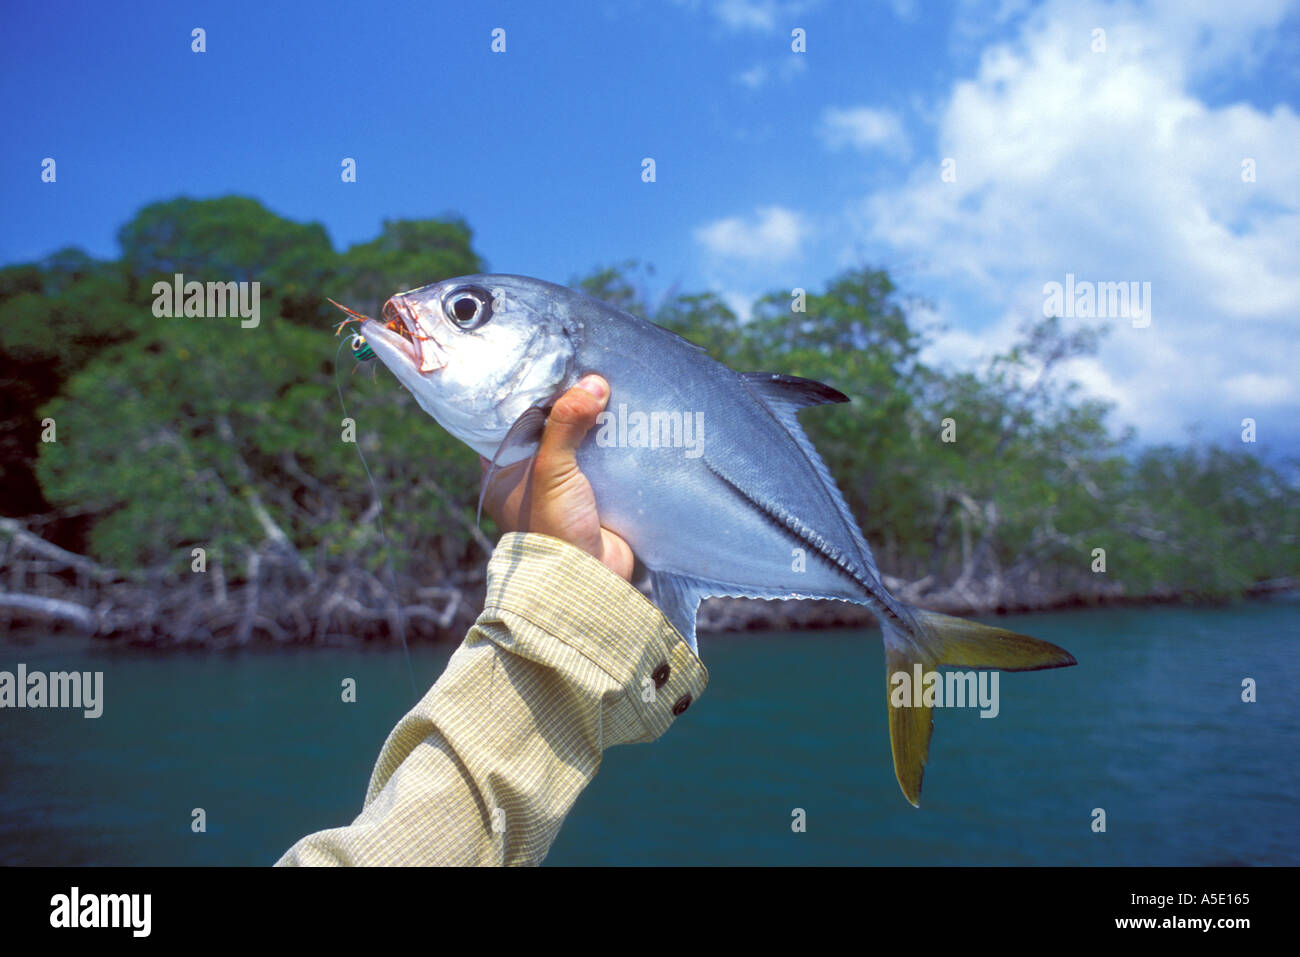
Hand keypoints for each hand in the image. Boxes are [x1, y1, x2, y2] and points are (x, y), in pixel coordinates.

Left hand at [479, 374, 634, 580]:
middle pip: (546, 428)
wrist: (588, 580)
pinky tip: (627, 416)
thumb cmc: (553, 525)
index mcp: (501, 472)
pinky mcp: (594, 495)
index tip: (548, 365)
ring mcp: (562, 488)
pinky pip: (602, 460)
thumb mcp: (551, 469)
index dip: (526, 394)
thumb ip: (566, 423)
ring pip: (576, 442)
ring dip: (593, 422)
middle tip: (585, 368)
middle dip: (566, 404)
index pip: (507, 421)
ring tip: (610, 385)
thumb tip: (592, 382)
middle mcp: (527, 478)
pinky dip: (612, 442)